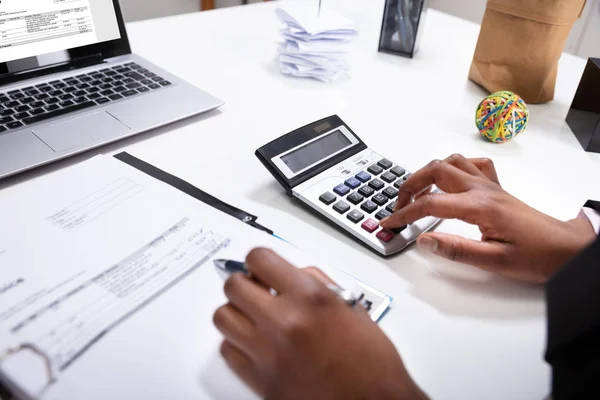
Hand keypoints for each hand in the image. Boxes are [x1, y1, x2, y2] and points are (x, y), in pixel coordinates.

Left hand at [213, 248, 427, 399]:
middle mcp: (284, 321)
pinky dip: (236, 343)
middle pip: (234, 286)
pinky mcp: (259, 379)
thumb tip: (292, 274)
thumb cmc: (370, 361)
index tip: (260, 267)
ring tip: (252, 316)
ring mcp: (268, 351)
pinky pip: (227, 350)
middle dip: (243, 283)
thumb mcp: (351, 308)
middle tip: (255, 289)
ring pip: (223, 317)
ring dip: (236, 311)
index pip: (259, 259)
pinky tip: (254, 343)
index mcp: (310, 297)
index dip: (258, 260)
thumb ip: (317, 284)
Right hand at [380, 154, 596, 283]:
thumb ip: (456, 250)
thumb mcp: (495, 261)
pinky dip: (453, 168)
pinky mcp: (495, 189)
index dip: (404, 214)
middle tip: (398, 206)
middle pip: (435, 170)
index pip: (430, 203)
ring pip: (451, 162)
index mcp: (480, 207)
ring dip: (427, 173)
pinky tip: (447, 182)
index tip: (389, 223)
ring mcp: (489, 186)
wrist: (566, 248)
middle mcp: (483, 190)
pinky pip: (471, 165)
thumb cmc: (538, 255)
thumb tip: (424, 241)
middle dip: (409, 185)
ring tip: (416, 192)